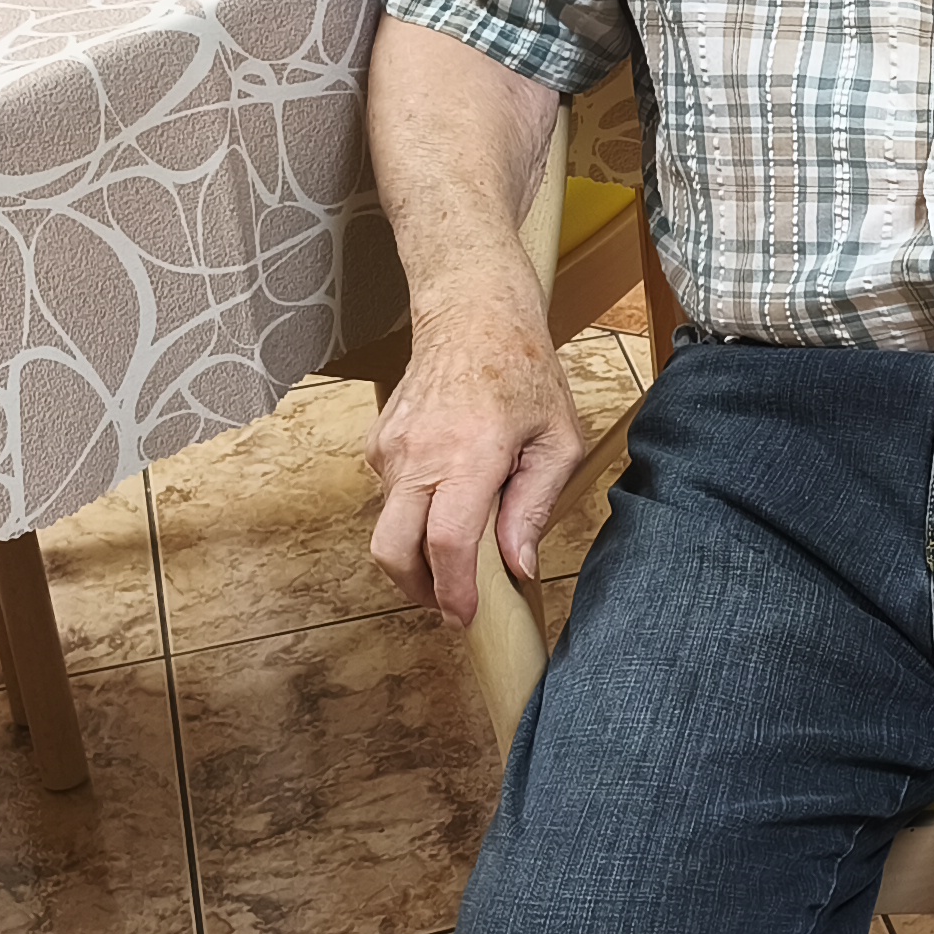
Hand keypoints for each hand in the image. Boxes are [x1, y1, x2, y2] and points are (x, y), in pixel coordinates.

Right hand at [367, 294, 590, 622]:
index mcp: (468, 454)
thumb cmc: (524, 373)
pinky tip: (447, 496)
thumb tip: (518, 566)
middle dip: (418, 589)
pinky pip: (389, 499)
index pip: (447, 542)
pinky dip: (414, 514)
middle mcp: (417, 454)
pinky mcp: (377, 446)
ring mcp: (388, 450)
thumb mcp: (557, 440)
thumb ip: (534, 506)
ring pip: (388, 528)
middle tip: (452, 602)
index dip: (453, 591)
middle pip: (393, 550)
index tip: (464, 617)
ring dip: (418, 551)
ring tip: (461, 542)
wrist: (472, 317)